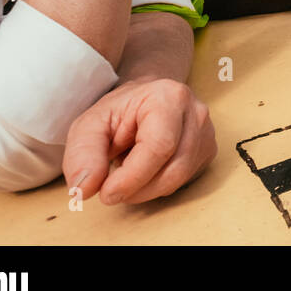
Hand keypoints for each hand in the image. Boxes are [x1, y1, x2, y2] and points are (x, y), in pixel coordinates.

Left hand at [63, 78, 215, 205]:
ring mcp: (207, 132)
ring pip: (180, 178)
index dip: (132, 177)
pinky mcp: (208, 150)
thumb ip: (83, 155)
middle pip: (173, 168)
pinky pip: (185, 180)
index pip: (159, 146)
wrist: (145, 100)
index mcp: (169, 97)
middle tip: (111, 189)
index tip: (106, 193)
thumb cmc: (119, 112)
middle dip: (138, 189)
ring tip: (125, 176)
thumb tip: (83, 190)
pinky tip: (145, 172)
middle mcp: (196, 113)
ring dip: (146, 189)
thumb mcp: (89, 125)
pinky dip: (158, 185)